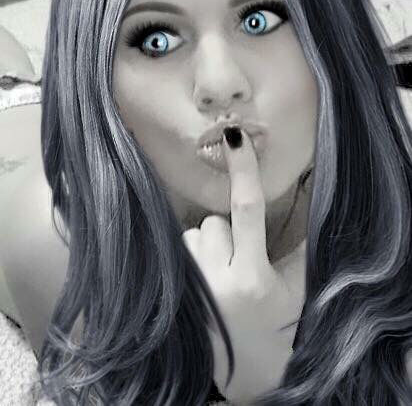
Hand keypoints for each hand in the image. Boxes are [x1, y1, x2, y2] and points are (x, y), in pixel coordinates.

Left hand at [182, 129, 300, 402]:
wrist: (241, 366)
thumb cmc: (271, 326)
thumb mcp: (292, 291)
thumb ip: (299, 253)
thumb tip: (309, 207)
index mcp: (252, 276)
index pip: (248, 210)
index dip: (243, 171)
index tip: (234, 138)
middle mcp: (216, 279)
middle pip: (215, 222)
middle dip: (228, 235)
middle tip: (238, 264)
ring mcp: (190, 286)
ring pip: (195, 235)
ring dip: (208, 247)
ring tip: (218, 276)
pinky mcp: (175, 290)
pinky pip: (181, 249)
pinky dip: (193, 257)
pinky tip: (201, 282)